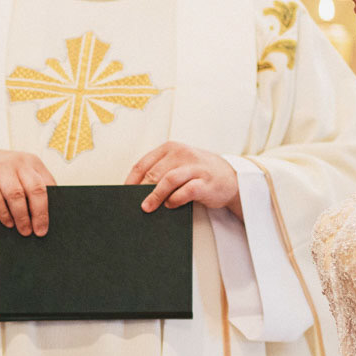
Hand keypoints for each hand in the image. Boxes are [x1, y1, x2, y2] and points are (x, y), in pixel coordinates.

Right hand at [0, 150, 55, 235]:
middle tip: (40, 231)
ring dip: (22, 217)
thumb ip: (30, 188)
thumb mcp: (18, 174)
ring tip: (25, 231)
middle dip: (40, 214)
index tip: (52, 222)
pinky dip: (4, 214)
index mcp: (31, 162)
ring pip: (16, 195)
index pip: (48, 184)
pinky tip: (8, 223)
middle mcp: (17, 162)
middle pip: (35, 189)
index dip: (52, 205)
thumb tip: (43, 217)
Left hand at [125, 142, 241, 217]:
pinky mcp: (205, 182)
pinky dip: (175, 199)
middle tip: (133, 204)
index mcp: (172, 148)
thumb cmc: (200, 173)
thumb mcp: (179, 164)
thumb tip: (136, 191)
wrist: (232, 178)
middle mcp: (182, 154)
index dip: (131, 179)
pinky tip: (170, 205)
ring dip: (155, 196)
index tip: (123, 193)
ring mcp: (195, 167)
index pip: (144, 163)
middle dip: (141, 190)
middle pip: (154, 173)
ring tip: (147, 208)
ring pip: (168, 180)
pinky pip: (186, 191)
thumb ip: (161, 171)